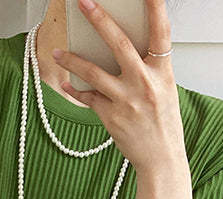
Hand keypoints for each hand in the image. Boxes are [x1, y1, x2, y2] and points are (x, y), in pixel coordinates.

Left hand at [52, 0, 186, 173]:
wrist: (161, 159)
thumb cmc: (163, 124)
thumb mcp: (164, 90)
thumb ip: (147, 68)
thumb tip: (122, 48)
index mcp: (162, 72)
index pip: (160, 31)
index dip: (154, 6)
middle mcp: (144, 83)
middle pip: (118, 43)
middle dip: (99, 19)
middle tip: (84, 2)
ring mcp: (126, 100)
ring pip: (93, 72)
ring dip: (72, 59)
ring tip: (58, 52)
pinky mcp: (111, 117)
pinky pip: (88, 98)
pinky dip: (75, 90)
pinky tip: (66, 83)